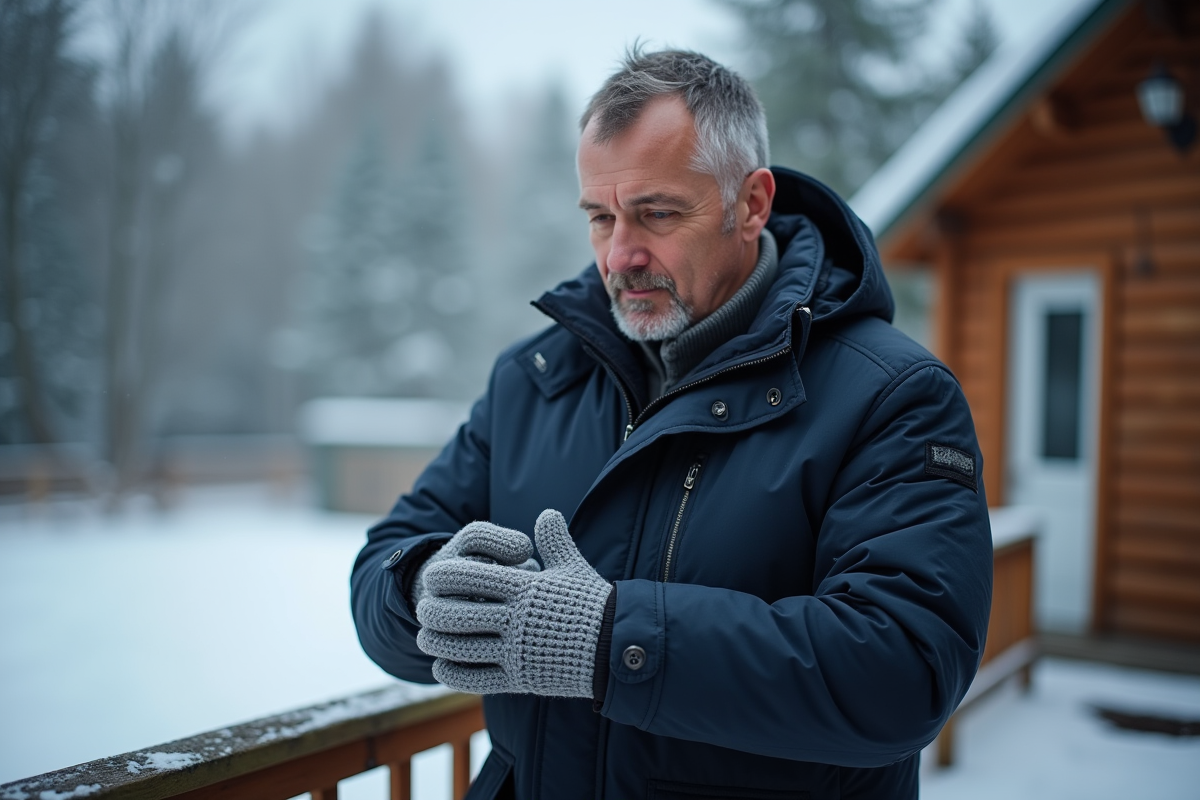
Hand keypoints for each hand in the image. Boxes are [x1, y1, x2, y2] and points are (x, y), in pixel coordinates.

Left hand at [416, 509, 611, 697]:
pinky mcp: (520, 678)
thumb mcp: (572, 568)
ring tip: (425, 636)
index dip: (447, 576)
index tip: (432, 576)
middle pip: (459, 614)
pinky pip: (477, 678)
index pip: (473, 577)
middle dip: (434, 611)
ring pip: (463, 647)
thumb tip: (547, 513)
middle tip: (423, 609)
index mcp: (525, 588)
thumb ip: (554, 541)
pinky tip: (442, 665)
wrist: (616, 646)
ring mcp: (517, 651)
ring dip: (437, 642)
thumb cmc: (594, 604)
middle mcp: (517, 619)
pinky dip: (454, 672)